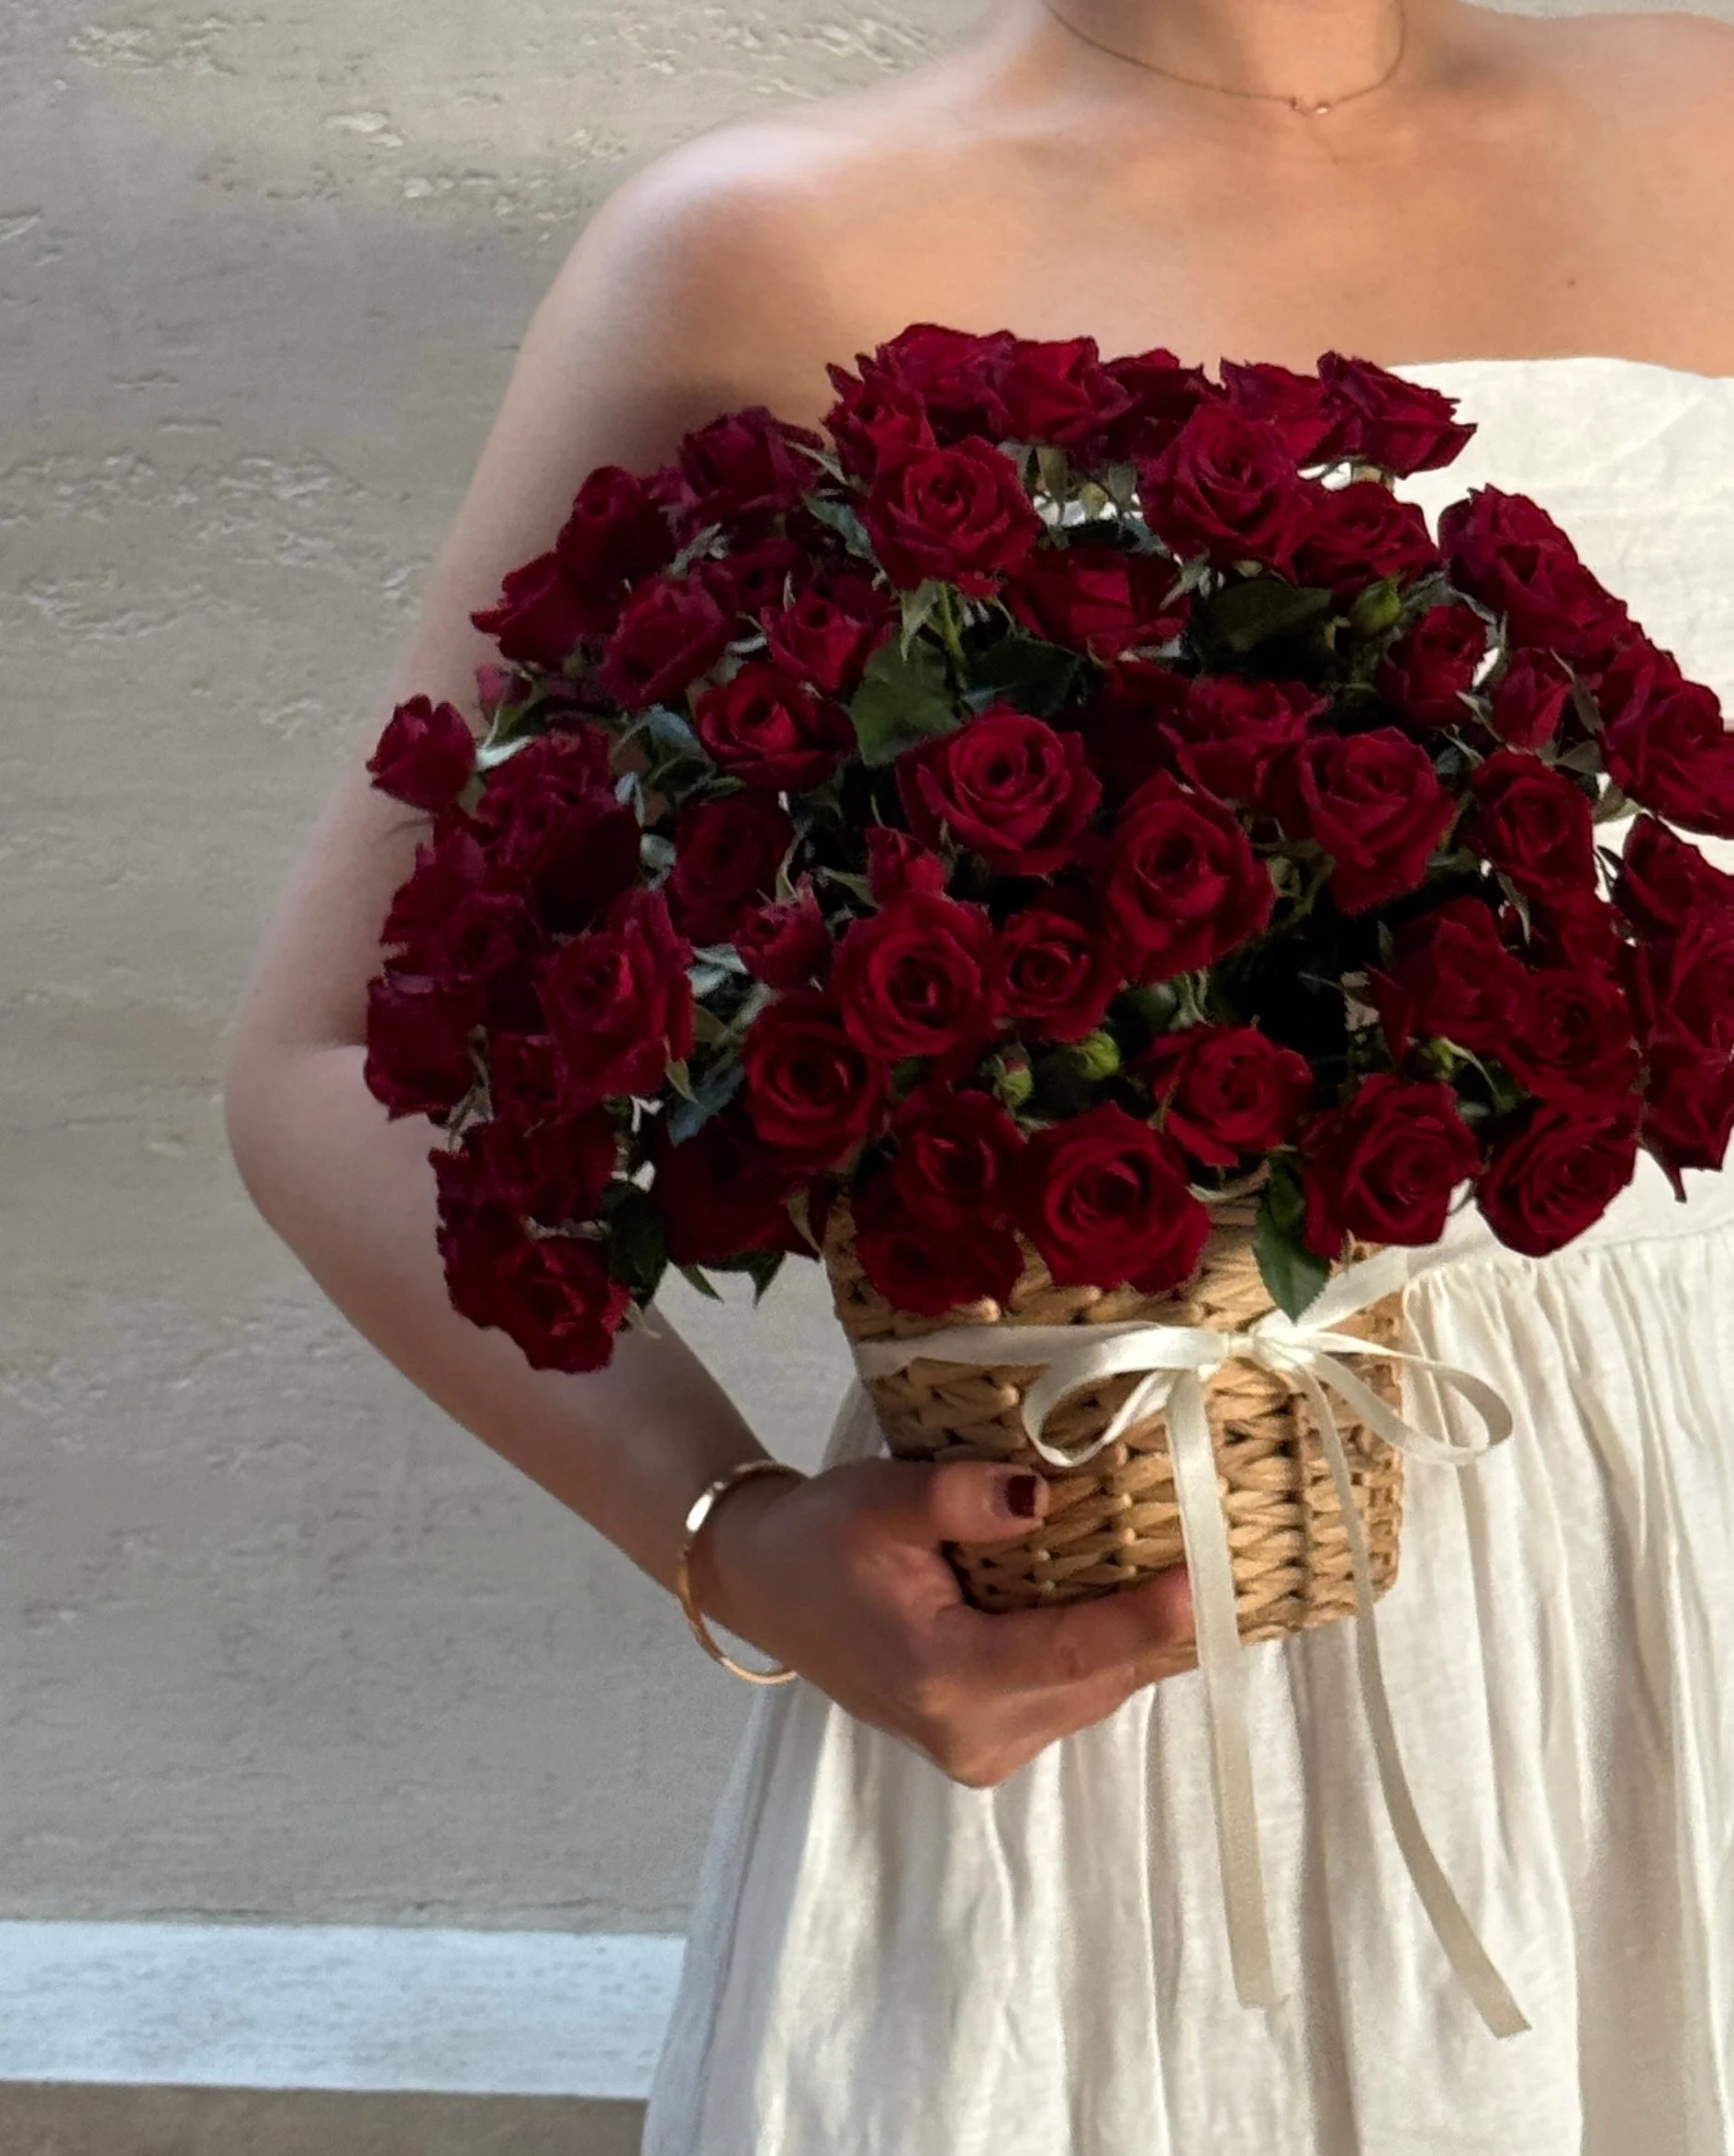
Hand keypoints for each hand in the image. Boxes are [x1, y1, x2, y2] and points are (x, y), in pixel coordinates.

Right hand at [692, 1455, 1194, 1789]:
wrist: (768, 1587)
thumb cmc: (821, 1537)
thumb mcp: (880, 1500)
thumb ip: (959, 1498)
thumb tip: (1042, 1495)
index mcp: (942, 1676)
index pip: (1070, 1654)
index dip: (1145, 1620)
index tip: (1203, 1580)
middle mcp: (969, 1733)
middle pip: (1096, 1680)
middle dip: (1156, 1625)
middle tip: (1213, 1550)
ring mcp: (979, 1749)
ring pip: (1091, 1696)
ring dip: (1132, 1639)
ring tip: (1175, 1564)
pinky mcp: (984, 1744)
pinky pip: (1069, 1698)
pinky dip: (1100, 1653)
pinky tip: (1118, 1598)